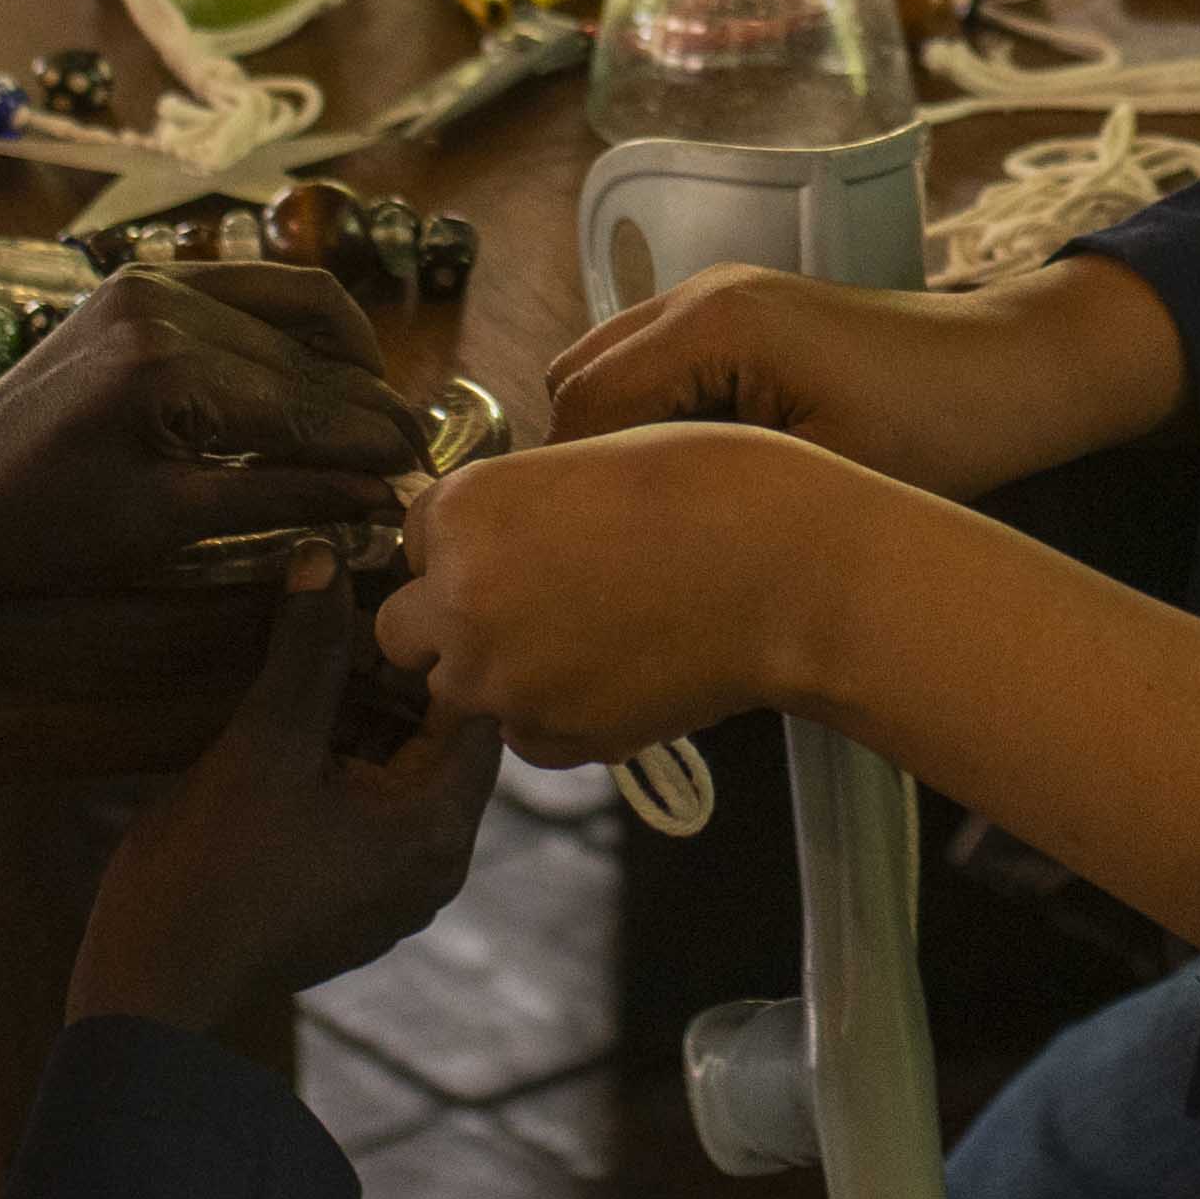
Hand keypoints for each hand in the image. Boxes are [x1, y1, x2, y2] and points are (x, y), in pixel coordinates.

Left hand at [0, 265, 425, 601]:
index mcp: (169, 367)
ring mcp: (155, 279)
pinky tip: (325, 372)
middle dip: (369, 404)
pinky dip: (299, 329)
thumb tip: (377, 501)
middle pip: (310, 351)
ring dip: (346, 358)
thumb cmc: (40, 526)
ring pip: (294, 304)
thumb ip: (280, 498)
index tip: (425, 475)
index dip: (372, 444)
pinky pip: (252, 291)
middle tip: (418, 452)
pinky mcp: (144, 280)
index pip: (306, 405)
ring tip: (379, 415)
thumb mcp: (166, 526)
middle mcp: (168, 301)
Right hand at [66, 570, 503, 1060]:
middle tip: (351, 607)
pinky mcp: (349, 897)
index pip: (477, 711)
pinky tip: (296, 713)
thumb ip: (306, 652)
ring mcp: (391, 888)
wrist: (151, 990)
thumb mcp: (263, 746)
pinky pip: (368, 807)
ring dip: (364, 713)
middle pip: (440, 740)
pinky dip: (344, 758)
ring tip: (319, 647)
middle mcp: (434, 865)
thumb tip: (326, 557)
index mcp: (436, 831)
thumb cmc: (211, 874)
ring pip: (399, 771)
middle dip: (396, 675)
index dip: (439, 646)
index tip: (394, 592)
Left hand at [376, 422, 904, 759]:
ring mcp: (503, 681)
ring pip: (460, 689)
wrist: (793, 573)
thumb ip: (514, 509)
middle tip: (534, 602)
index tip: (521, 541)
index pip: (415, 538)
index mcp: (464, 511)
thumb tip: (488, 545)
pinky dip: (554, 713)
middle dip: (451, 619)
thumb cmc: (712, 489)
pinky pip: (522, 734)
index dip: (465, 541)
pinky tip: (619, 671)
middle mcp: (460, 600)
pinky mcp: (554, 739)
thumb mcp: (590, 459)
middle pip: (406, 629)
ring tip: (591, 636)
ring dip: (501, 670)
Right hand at [544, 253, 1180, 498]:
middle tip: (628, 547)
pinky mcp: (741, 318)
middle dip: (589, 466)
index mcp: (710, 323)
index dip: (585, 491)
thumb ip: (710, 503)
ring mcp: (717, 297)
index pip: (584, 410)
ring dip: (618, 443)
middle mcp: (698, 293)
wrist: (1017, 374)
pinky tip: (701, 482)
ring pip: (607, 374)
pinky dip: (653, 422)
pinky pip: (654, 368)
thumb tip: (623, 545)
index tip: (602, 561)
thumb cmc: (940, 428)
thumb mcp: (823, 481)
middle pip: (577, 384)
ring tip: (664, 519)